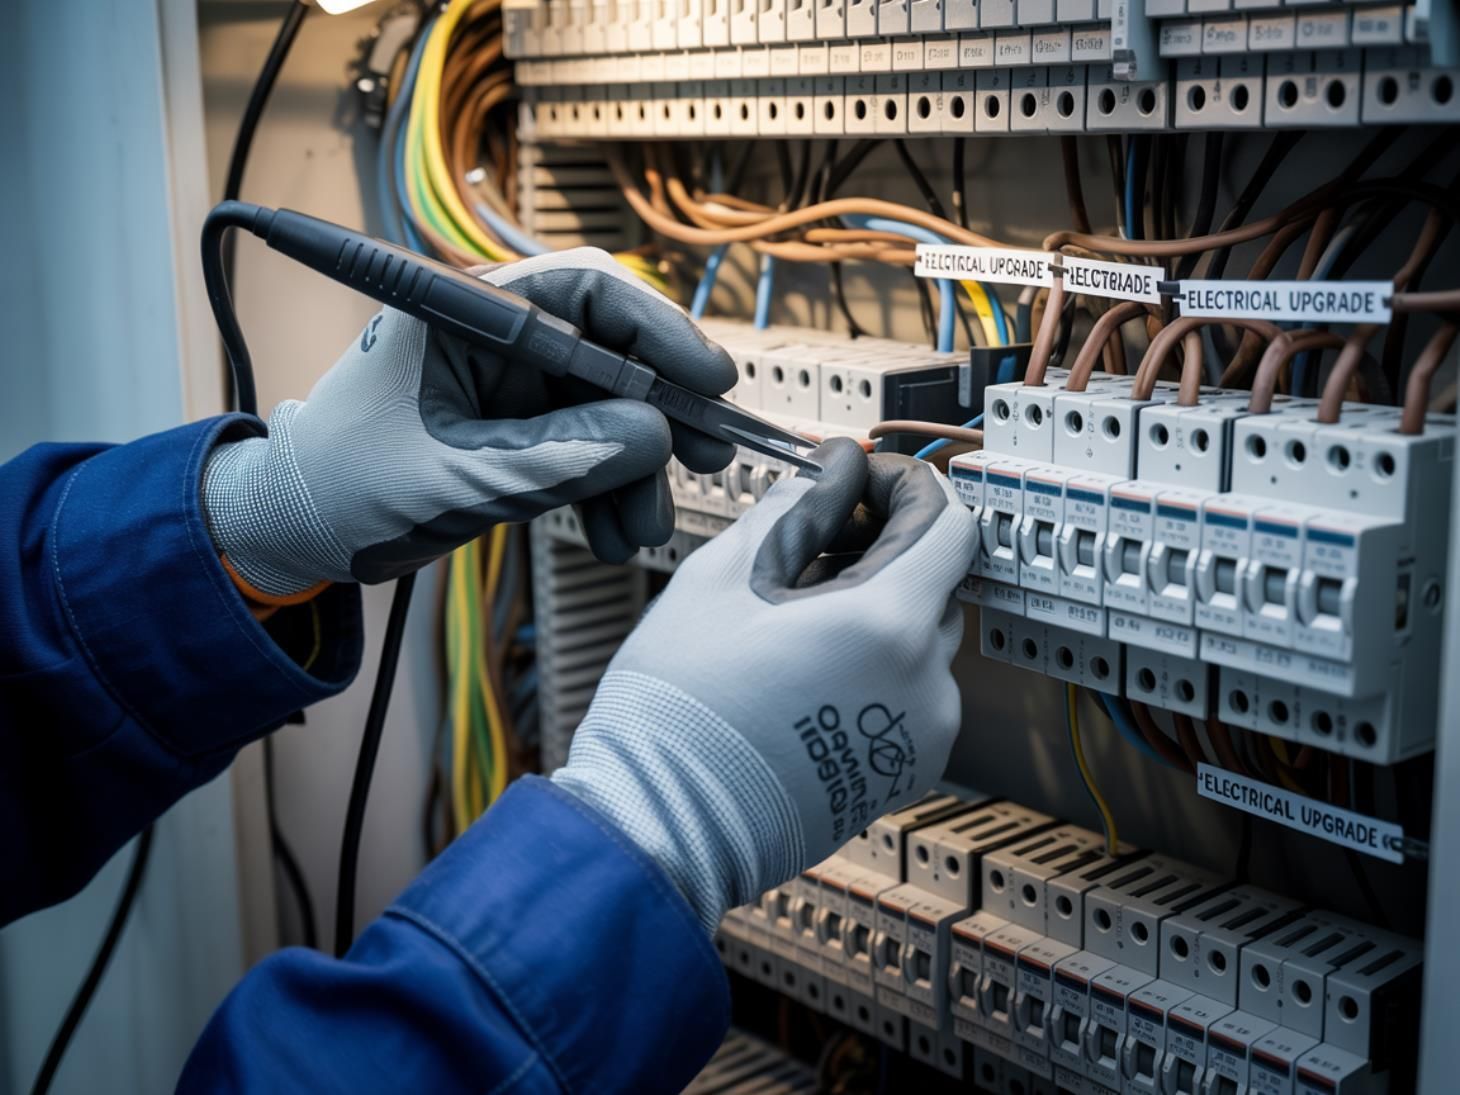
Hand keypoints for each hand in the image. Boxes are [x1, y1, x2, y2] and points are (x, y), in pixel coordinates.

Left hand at [203, 249, 735, 595]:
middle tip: (709, 458)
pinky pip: (585, 446)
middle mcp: (497, 336)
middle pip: (611, 350)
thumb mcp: (454, 477)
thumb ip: (555, 458)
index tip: (710, 380)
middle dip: (662, 409)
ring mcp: (510, 384)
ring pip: (607, 409)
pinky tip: (614, 532)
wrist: (295, 530)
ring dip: (637, 469)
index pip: (584, 291)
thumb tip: (655, 439)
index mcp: (465, 311)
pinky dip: (607, 488)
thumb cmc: (342, 485)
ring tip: (641, 530)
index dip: (658, 329)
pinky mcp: (517, 428)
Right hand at [552, 438, 977, 931]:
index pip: (948, 522)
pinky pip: (908, 692)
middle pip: (933, 580)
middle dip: (879, 547)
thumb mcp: (726, 577)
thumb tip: (836, 468)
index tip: (860, 482)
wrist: (663, 824)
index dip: (906, 485)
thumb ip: (797, 508)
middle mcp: (925, 684)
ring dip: (873, 608)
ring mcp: (920, 735)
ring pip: (918, 638)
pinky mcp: (903, 771)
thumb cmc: (682, 709)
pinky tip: (803, 668)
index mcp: (887, 626)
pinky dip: (872, 665)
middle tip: (806, 545)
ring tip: (791, 616)